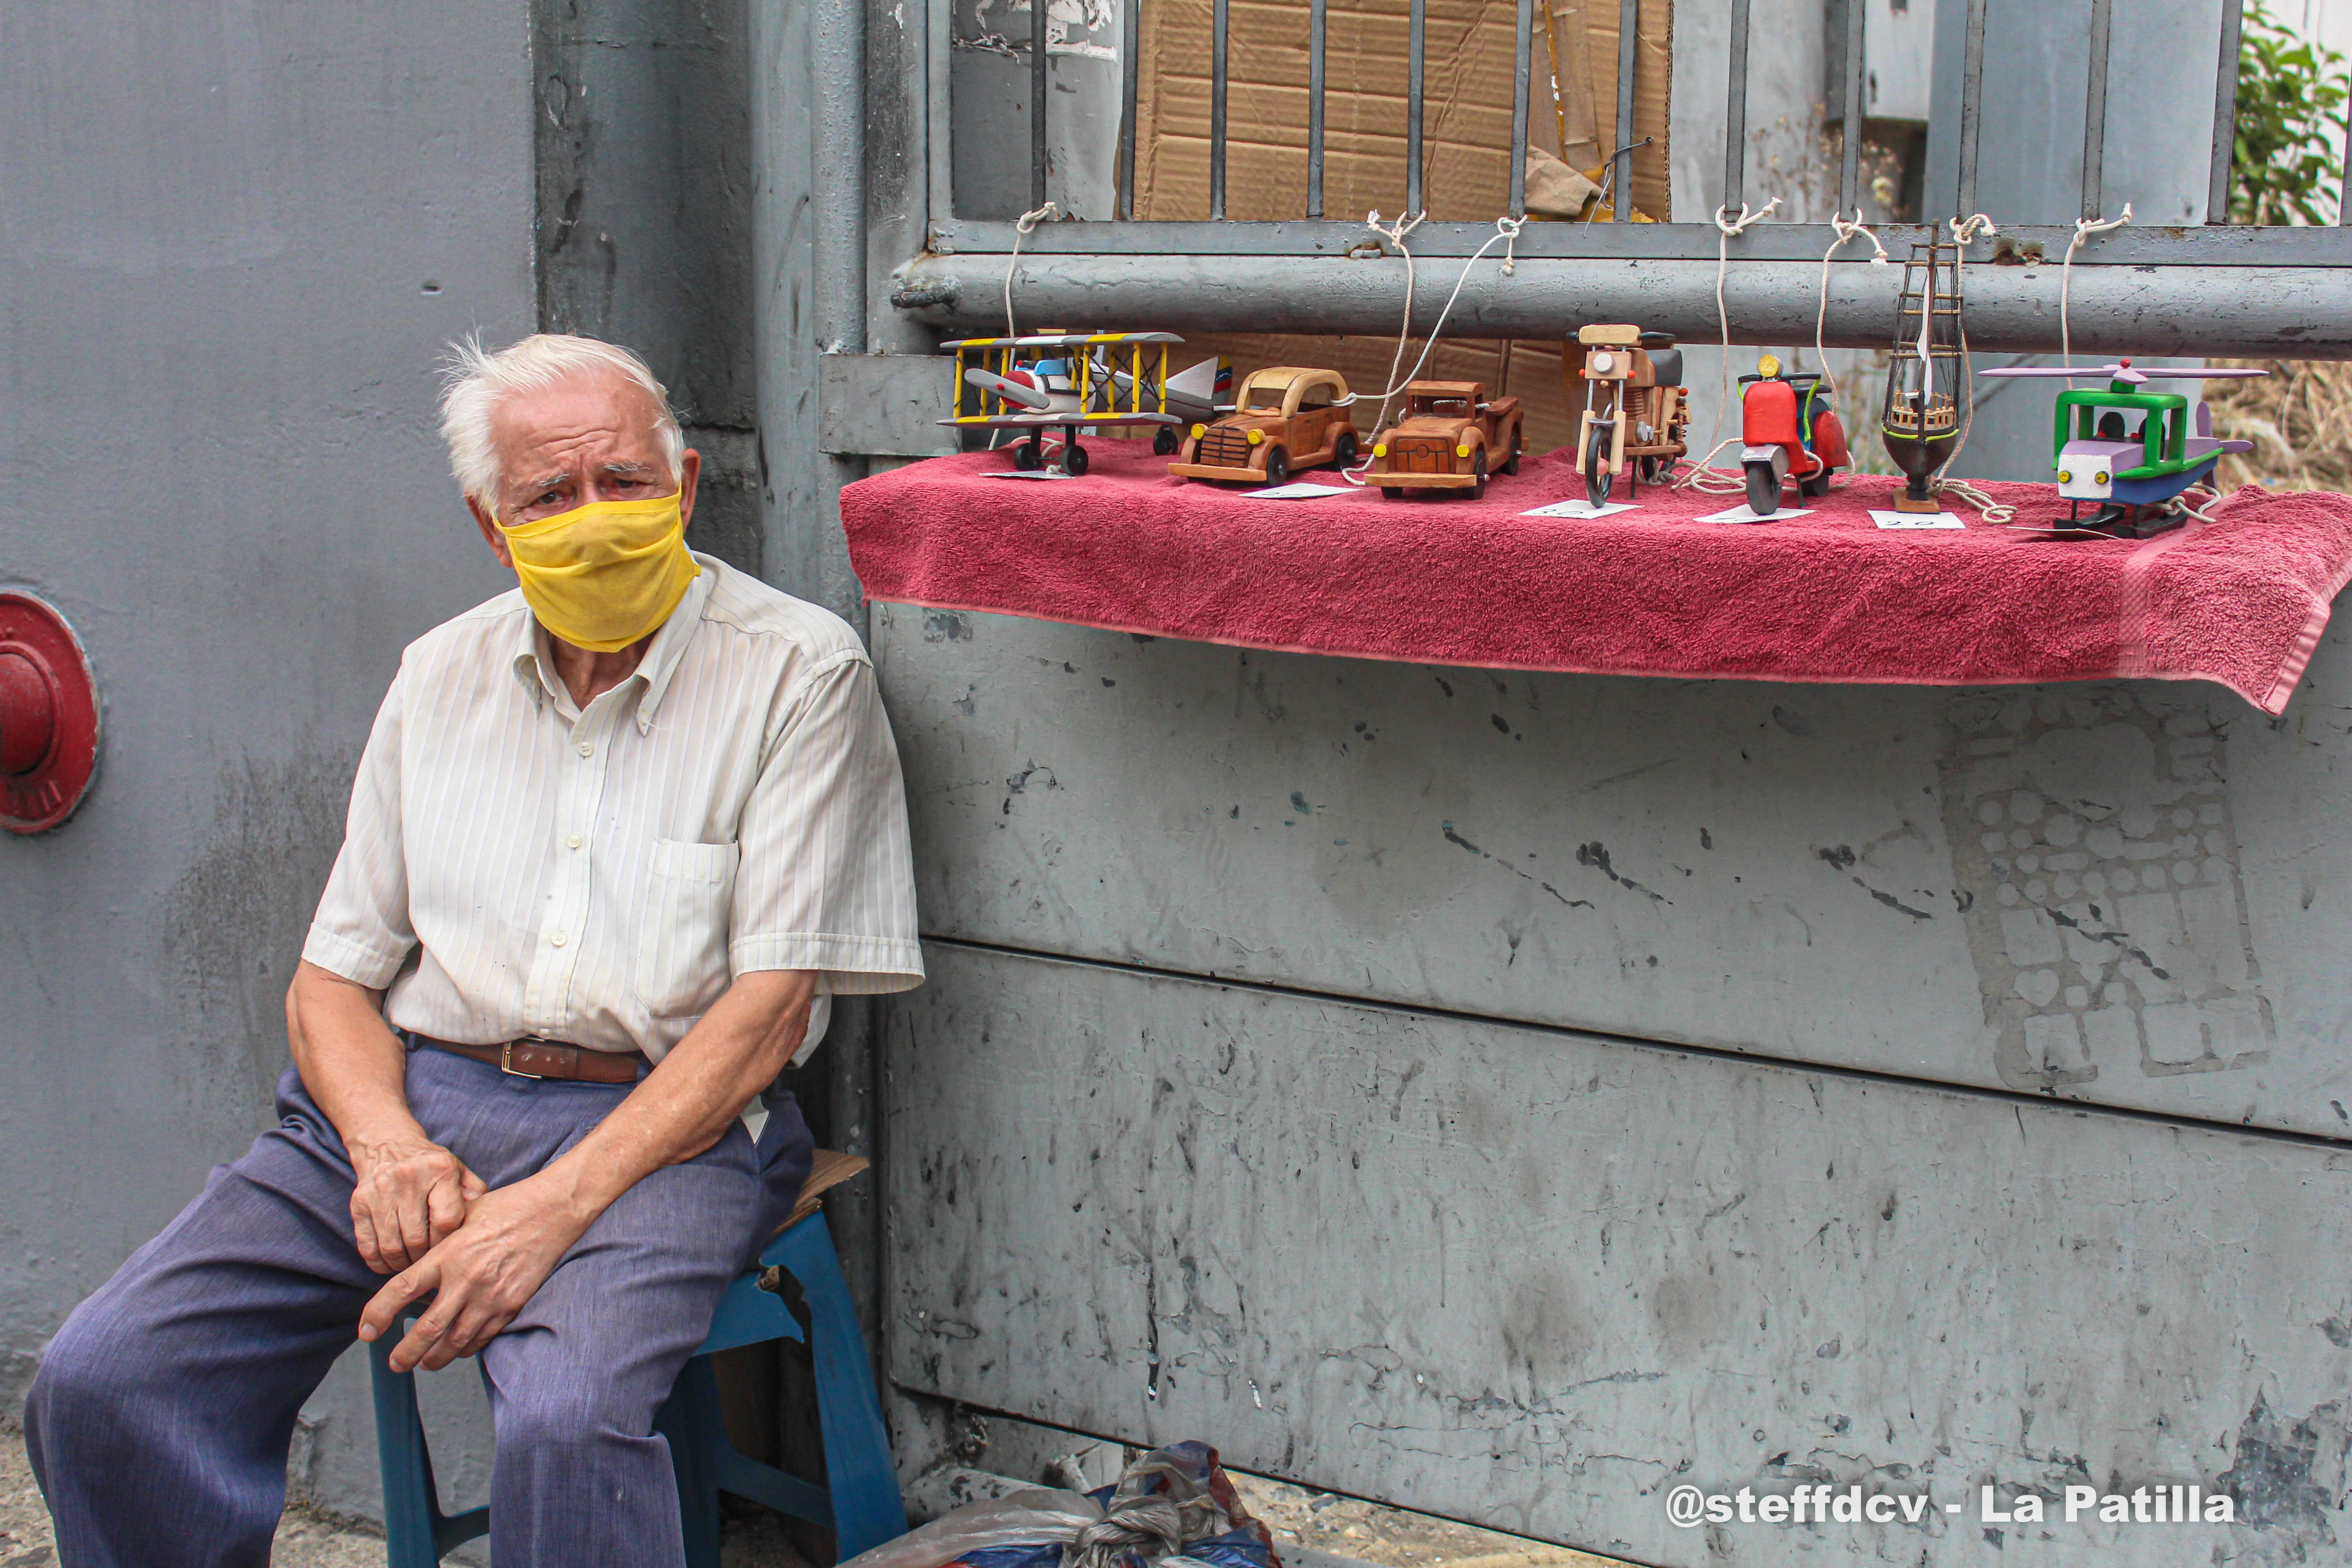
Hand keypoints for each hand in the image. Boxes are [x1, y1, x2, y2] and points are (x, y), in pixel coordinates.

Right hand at [347, 1132, 486, 1274]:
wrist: (387, 1143)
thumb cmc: (431, 1166)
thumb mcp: (459, 1171)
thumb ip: (474, 1196)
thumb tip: (479, 1225)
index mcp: (440, 1170)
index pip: (446, 1221)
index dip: (447, 1242)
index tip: (446, 1246)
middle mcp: (408, 1178)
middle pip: (417, 1239)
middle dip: (424, 1258)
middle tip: (429, 1262)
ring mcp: (379, 1192)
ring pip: (391, 1247)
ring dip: (402, 1264)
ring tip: (411, 1264)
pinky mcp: (358, 1204)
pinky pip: (367, 1246)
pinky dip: (379, 1263)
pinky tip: (390, 1263)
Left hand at [357, 1177, 590, 1371]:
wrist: (552, 1211)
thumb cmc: (506, 1207)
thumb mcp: (462, 1216)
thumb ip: (438, 1241)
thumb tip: (416, 1262)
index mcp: (447, 1253)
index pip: (401, 1290)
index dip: (378, 1315)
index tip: (367, 1332)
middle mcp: (465, 1279)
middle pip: (426, 1329)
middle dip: (406, 1353)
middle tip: (396, 1363)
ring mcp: (490, 1295)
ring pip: (454, 1341)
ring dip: (435, 1358)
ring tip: (424, 1363)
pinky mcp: (512, 1305)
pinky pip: (482, 1337)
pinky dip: (466, 1349)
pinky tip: (458, 1349)